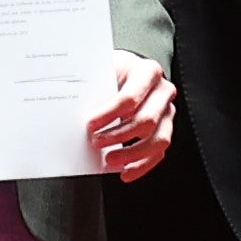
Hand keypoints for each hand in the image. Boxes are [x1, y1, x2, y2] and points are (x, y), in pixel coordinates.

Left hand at [86, 51, 177, 179]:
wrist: (126, 71)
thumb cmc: (113, 71)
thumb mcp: (103, 70)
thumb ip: (93, 86)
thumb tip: (73, 109)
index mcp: (147, 72)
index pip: (130, 98)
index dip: (109, 114)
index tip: (90, 125)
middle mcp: (162, 91)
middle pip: (146, 120)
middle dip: (119, 136)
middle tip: (96, 143)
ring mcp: (166, 112)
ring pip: (158, 139)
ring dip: (132, 154)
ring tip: (110, 160)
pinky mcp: (165, 129)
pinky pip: (158, 152)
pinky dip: (142, 165)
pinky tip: (126, 171)